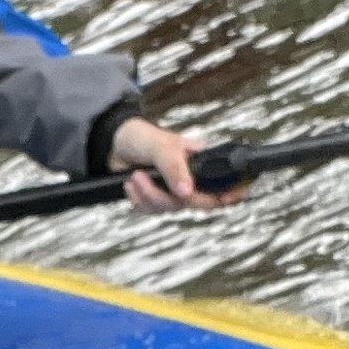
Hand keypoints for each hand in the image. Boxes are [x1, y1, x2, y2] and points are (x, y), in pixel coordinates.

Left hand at [110, 115, 233, 212]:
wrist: (115, 143)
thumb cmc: (143, 137)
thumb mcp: (161, 146)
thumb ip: (175, 168)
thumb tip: (186, 193)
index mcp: (201, 162)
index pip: (226, 183)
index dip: (233, 194)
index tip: (226, 199)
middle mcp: (192, 179)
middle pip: (196, 203)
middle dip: (169, 195)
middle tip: (149, 179)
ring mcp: (174, 190)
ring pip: (171, 209)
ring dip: (148, 195)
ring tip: (135, 176)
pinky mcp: (157, 199)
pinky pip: (153, 212)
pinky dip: (139, 200)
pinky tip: (131, 184)